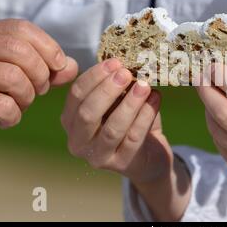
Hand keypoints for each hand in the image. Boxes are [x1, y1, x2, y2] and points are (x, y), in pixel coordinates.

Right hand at [0, 19, 77, 127]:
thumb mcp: (14, 72)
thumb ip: (44, 68)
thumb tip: (71, 66)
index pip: (20, 28)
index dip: (48, 47)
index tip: (58, 65)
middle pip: (17, 50)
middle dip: (40, 74)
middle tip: (39, 90)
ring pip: (10, 76)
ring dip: (26, 97)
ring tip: (20, 106)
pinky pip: (0, 104)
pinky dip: (12, 116)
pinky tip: (6, 120)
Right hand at [61, 59, 190, 220]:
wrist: (148, 155)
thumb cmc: (128, 122)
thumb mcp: (118, 102)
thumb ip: (117, 86)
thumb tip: (126, 62)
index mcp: (71, 120)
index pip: (76, 95)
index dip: (95, 77)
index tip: (115, 62)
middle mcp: (78, 141)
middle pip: (87, 114)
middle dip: (107, 90)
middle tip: (127, 73)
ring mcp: (98, 157)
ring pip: (112, 128)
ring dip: (129, 104)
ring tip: (144, 86)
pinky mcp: (122, 164)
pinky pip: (134, 138)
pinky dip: (145, 116)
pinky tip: (155, 99)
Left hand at [196, 66, 226, 220]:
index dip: (222, 74)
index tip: (211, 63)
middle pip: (222, 112)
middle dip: (206, 90)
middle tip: (199, 76)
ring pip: (216, 130)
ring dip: (208, 108)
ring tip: (208, 93)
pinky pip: (221, 146)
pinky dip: (216, 127)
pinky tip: (218, 116)